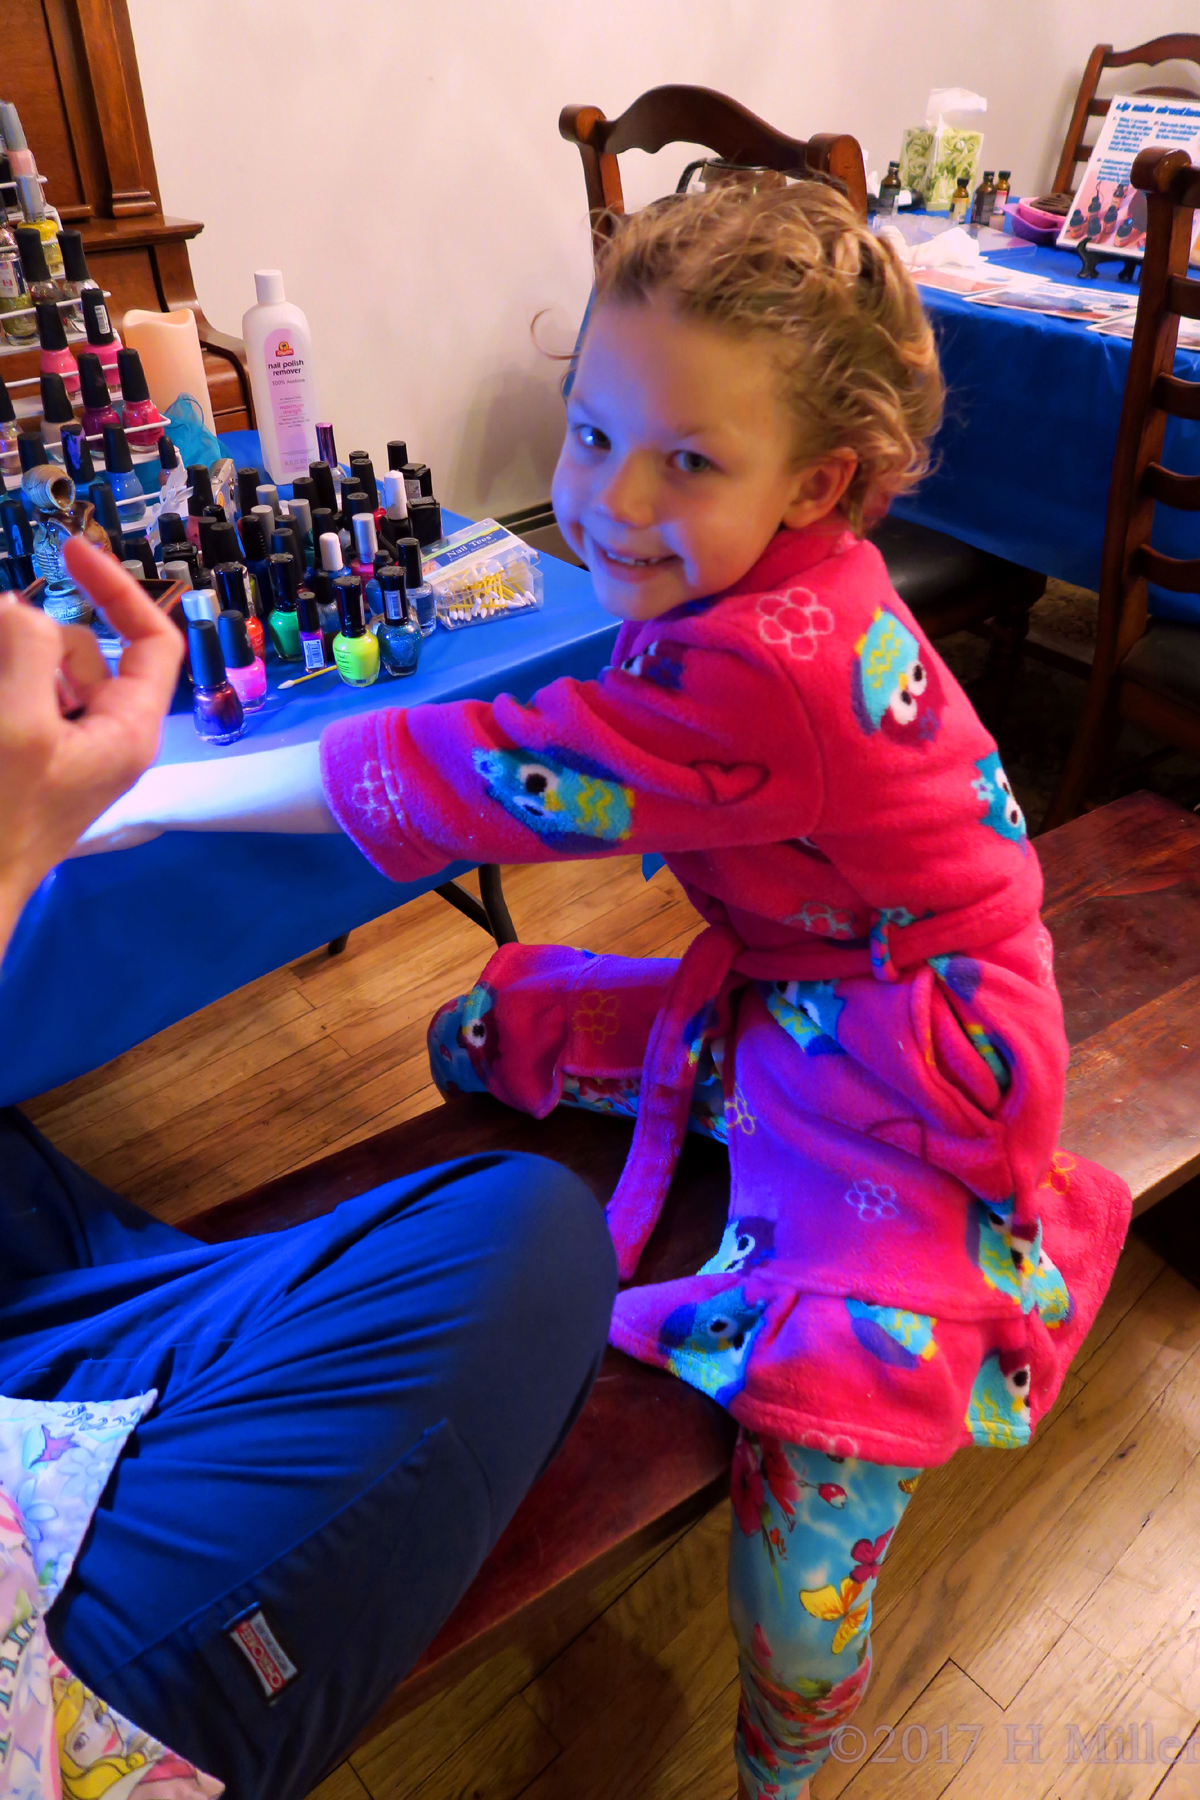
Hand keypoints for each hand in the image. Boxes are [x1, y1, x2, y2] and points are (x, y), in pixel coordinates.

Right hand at [0, 537, 181, 947]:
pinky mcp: (21, 758)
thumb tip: (21, 611)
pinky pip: (14, 701)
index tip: (70, 548)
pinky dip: (2, 688)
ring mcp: (57, 751)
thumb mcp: (16, 722)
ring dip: (8, 656)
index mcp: (127, 730)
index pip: (152, 640)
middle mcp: (100, 738)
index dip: (118, 587)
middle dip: (27, 629)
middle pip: (77, 649)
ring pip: (35, 673)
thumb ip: (27, 650)